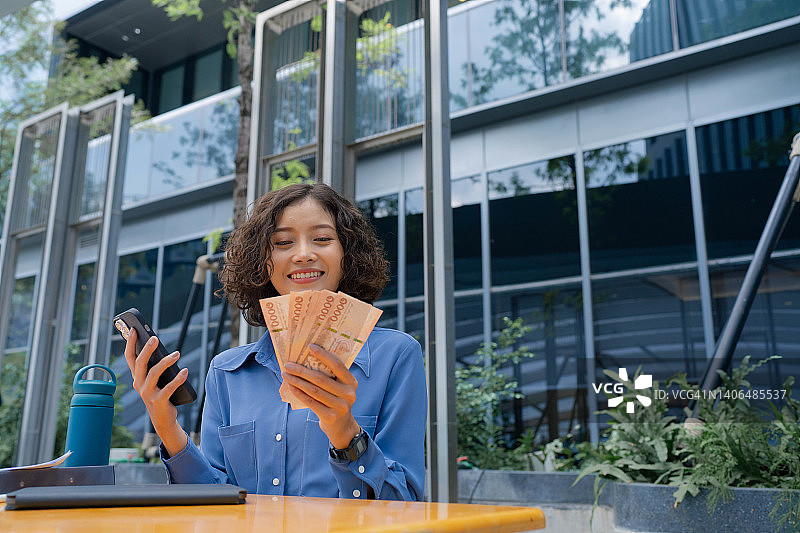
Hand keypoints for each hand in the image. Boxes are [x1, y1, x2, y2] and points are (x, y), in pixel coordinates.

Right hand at [123, 329, 187, 455]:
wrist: (162, 419)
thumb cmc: (160, 394)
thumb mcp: (155, 379)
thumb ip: (155, 366)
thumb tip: (161, 348)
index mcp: (137, 377)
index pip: (130, 358)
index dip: (130, 343)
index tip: (134, 330)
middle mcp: (139, 384)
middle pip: (140, 363)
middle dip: (146, 349)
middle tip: (155, 338)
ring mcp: (148, 394)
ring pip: (154, 374)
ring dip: (166, 362)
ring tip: (176, 354)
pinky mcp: (159, 401)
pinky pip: (168, 388)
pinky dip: (178, 379)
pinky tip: (185, 371)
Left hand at [282, 344, 360, 448]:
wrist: (342, 426)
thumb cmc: (336, 400)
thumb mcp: (340, 387)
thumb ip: (331, 375)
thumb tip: (307, 358)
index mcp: (351, 382)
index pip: (337, 365)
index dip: (323, 355)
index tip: (310, 346)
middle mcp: (348, 394)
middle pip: (321, 379)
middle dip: (302, 370)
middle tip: (288, 365)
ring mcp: (340, 406)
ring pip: (313, 390)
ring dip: (297, 381)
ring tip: (286, 375)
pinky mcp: (330, 416)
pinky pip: (311, 402)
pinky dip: (299, 393)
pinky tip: (291, 387)